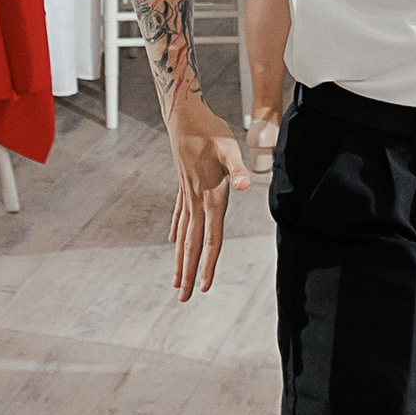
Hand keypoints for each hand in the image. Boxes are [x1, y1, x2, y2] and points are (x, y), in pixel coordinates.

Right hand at [167, 94, 245, 299]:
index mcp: (210, 197)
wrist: (183, 115)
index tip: (204, 287)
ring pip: (183, 234)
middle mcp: (197, 201)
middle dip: (189, 273)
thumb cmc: (210, 131)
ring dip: (180, 259)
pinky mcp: (184, 185)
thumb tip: (243, 185)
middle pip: (193, 244)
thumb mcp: (229, 148)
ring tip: (176, 281)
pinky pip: (180, 215)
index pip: (211, 239)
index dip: (208, 264)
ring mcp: (188, 194)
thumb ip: (237, 169)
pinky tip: (172, 241)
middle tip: (183, 299)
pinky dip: (177, 231)